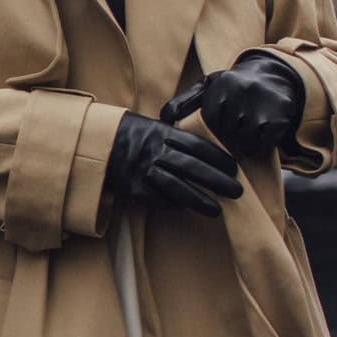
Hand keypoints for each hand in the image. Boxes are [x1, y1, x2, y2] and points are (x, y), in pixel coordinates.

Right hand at [106, 113, 242, 217]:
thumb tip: (210, 152)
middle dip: (217, 180)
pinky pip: (159, 198)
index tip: (234, 169)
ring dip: (200, 199)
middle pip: (192, 167)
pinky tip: (189, 209)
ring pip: (177, 186)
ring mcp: (144, 170)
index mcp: (163, 133)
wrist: (99, 145)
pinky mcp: (134, 188)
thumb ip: (179, 137)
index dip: (219, 158)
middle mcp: (155, 151)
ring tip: (218, 210)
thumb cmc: (133, 135)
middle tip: (236, 191)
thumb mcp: (156, 126)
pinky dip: (176, 204)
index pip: (198, 146)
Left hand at [162, 55, 304, 158]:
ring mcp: (263, 105)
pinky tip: (260, 134)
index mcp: (222, 83)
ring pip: (244, 141)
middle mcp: (244, 90)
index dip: (214, 125)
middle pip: (226, 132)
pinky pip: (263, 145)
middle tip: (236, 125)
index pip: (209, 120)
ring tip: (247, 129)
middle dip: (229, 134)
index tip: (221, 120)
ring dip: (244, 142)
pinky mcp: (280, 119)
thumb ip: (184, 102)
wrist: (275, 77)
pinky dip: (260, 146)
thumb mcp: (207, 87)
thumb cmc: (233, 87)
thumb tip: (164, 119)